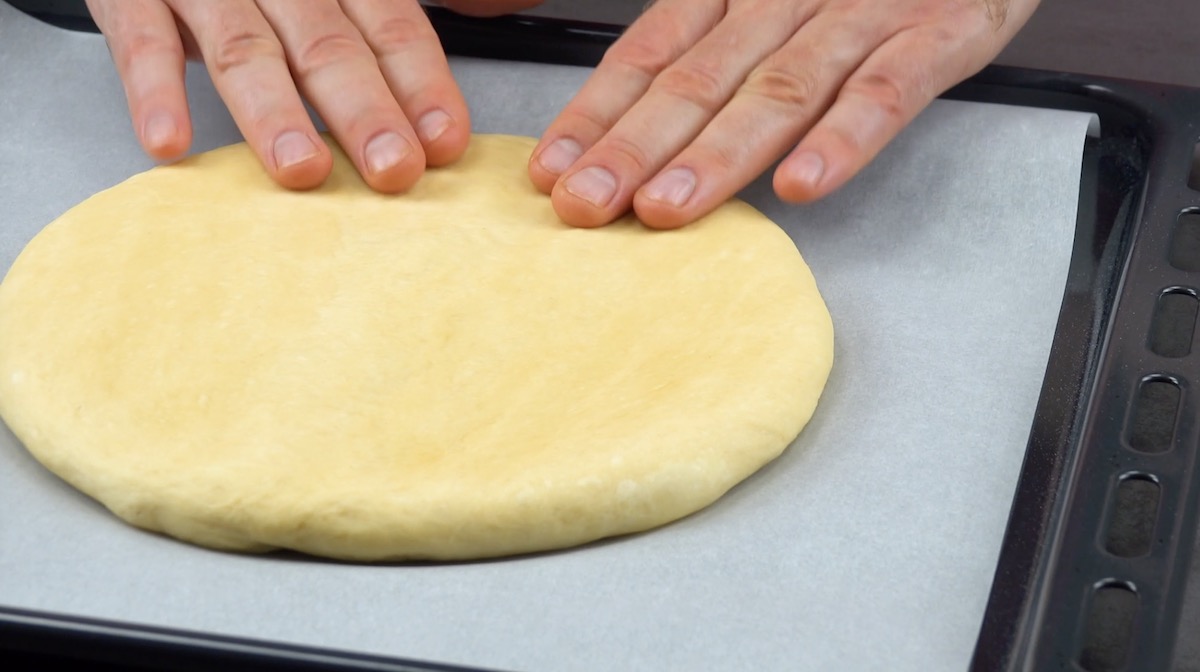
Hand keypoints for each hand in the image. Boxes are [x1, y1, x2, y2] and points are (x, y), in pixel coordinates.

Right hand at [87, 0, 537, 191]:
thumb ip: (366, 37)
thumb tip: (429, 126)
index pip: (392, 26)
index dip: (421, 84)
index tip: (444, 142)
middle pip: (327, 44)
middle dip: (365, 110)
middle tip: (393, 167)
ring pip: (244, 47)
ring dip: (275, 111)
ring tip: (301, 169)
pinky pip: (143, 40)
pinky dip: (155, 90)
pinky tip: (171, 140)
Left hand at [527, 0, 1041, 227]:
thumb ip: (709, 38)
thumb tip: (630, 118)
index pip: (650, 52)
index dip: (598, 113)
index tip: (551, 170)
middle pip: (698, 78)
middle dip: (633, 146)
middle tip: (584, 205)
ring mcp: (861, 14)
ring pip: (778, 89)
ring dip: (718, 153)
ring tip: (666, 208)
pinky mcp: (939, 33)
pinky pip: (886, 91)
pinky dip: (843, 138)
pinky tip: (801, 186)